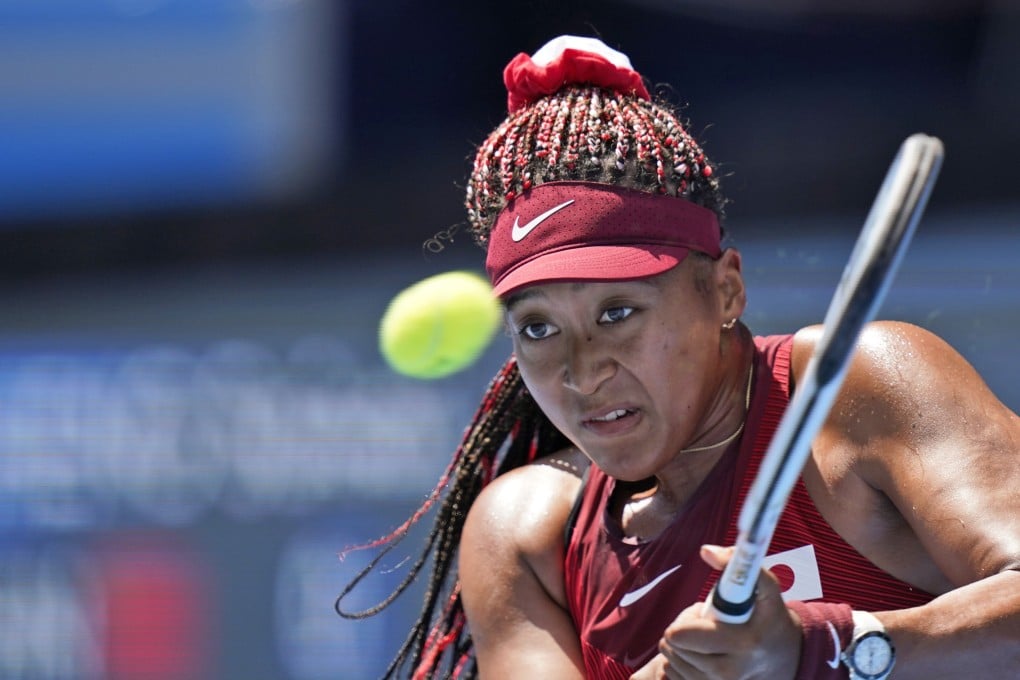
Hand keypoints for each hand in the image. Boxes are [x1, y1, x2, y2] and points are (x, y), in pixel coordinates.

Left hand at [631, 544, 801, 679]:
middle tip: (702, 626)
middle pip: (673, 648)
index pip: (682, 636)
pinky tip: (697, 656)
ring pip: (671, 663)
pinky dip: (679, 665)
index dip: (684, 620)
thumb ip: (739, 565)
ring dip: (681, 648)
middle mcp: (729, 671)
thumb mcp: (766, 589)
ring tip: (704, 641)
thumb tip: (706, 551)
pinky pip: (674, 678)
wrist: (787, 659)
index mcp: (741, 643)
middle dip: (681, 632)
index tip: (701, 614)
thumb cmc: (770, 618)